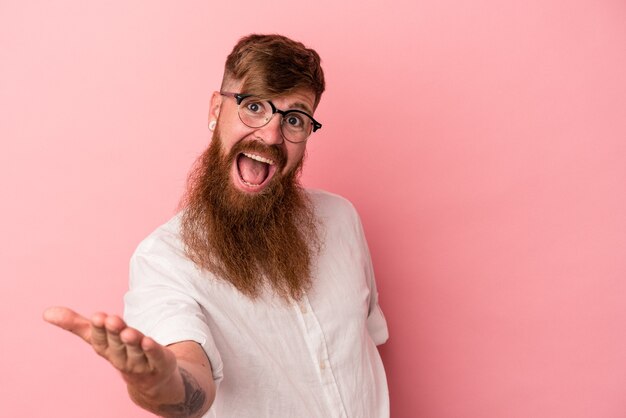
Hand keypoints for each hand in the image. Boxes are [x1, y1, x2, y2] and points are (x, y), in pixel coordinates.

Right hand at [43, 307, 177, 392]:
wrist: (151, 379)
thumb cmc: (121, 352)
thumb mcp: (100, 337)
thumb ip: (76, 324)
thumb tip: (46, 312)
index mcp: (106, 350)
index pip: (101, 341)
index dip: (99, 330)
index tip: (98, 316)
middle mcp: (122, 358)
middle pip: (117, 345)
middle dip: (113, 333)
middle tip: (110, 319)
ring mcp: (141, 363)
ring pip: (135, 352)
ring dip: (132, 342)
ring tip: (128, 331)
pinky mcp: (160, 363)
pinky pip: (155, 357)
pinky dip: (152, 350)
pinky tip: (149, 341)